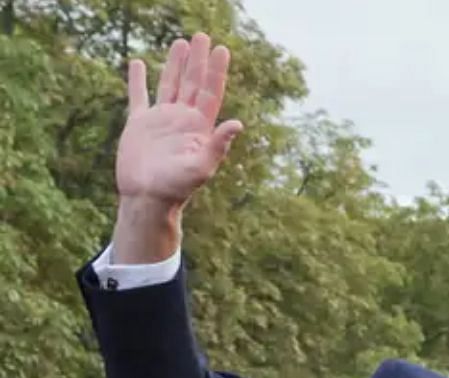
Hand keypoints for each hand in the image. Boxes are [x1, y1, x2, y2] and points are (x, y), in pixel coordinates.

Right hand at [118, 35, 243, 209]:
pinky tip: (139, 63)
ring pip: (170, 84)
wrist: (147, 199)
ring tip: (181, 43)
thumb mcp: (202, 167)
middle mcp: (182, 120)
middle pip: (193, 82)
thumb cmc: (177, 188)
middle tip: (202, 35)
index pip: (211, 92)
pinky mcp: (139, 124)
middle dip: (198, 60)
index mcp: (199, 127)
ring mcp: (161, 120)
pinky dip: (138, 79)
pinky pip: (138, 96)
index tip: (222, 49)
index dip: (216, 71)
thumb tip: (238, 123)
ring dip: (176, 64)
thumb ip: (219, 144)